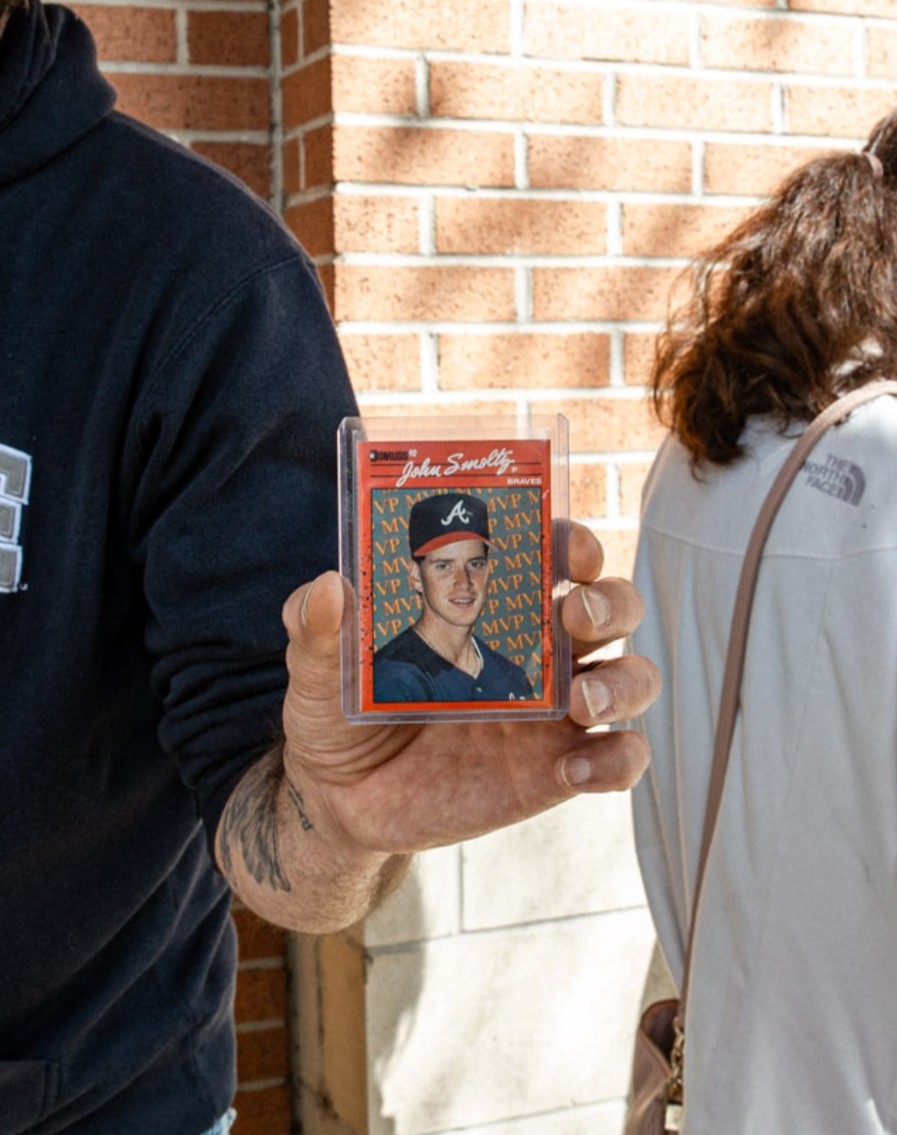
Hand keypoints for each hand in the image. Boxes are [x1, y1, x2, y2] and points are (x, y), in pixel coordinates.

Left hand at [280, 522, 659, 856]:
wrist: (341, 801)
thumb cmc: (339, 715)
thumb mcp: (317, 669)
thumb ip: (314, 628)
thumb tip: (327, 587)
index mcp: (490, 608)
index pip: (553, 558)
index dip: (573, 543)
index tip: (567, 548)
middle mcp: (535, 651)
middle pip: (613, 608)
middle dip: (612, 602)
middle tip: (574, 615)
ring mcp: (552, 713)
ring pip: (632, 678)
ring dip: (626, 681)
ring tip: (581, 702)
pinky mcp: (556, 772)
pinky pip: (618, 760)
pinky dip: (617, 760)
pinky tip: (574, 770)